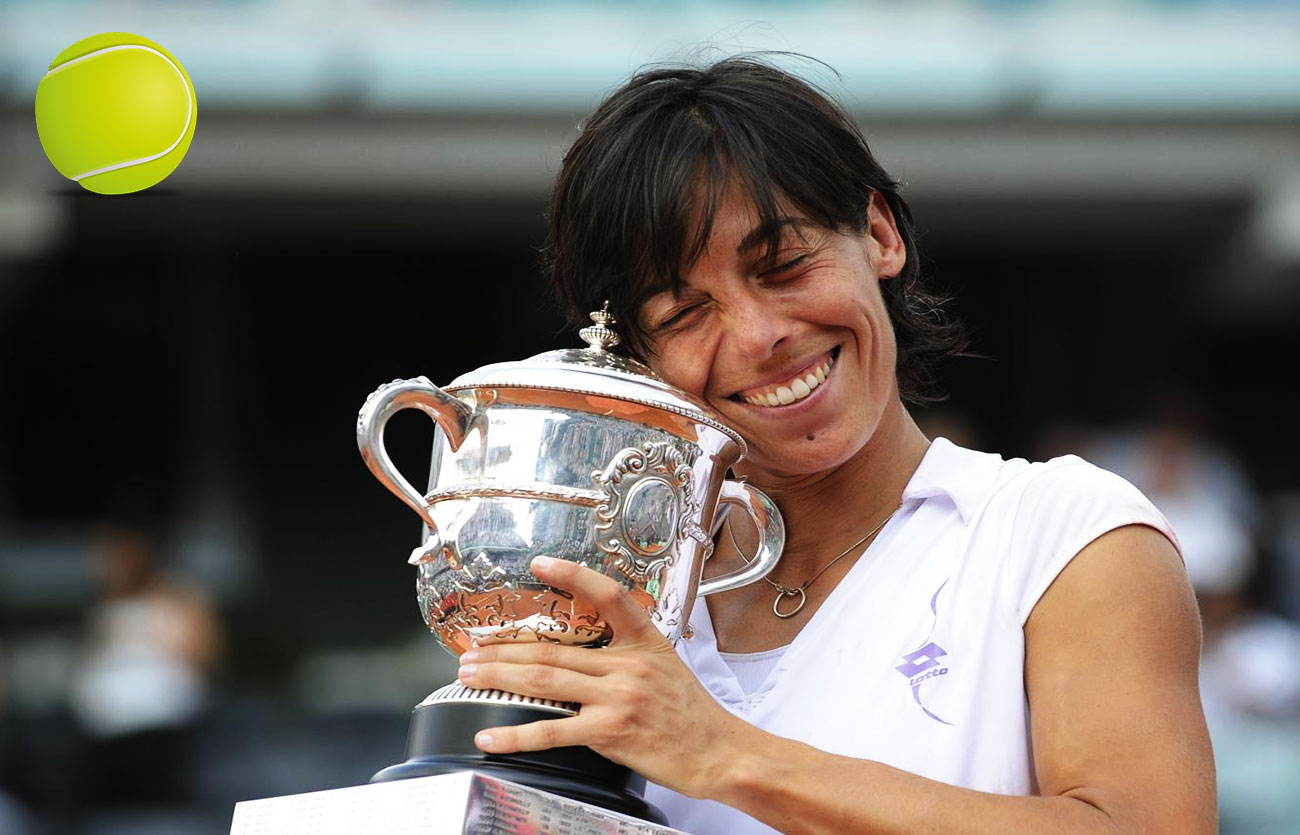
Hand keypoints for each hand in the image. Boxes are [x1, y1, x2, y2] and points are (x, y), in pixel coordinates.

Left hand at [456, 556, 749, 797]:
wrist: (719, 752)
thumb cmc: (691, 713)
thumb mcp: (665, 664)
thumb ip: (625, 652)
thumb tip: (581, 649)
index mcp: (643, 640)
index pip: (607, 595)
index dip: (572, 576)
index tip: (540, 564)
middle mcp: (628, 664)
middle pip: (552, 649)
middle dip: (503, 650)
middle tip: (472, 649)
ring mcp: (618, 697)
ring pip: (544, 680)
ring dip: (499, 677)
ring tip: (470, 676)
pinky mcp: (610, 731)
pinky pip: (552, 731)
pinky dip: (514, 735)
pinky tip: (490, 736)